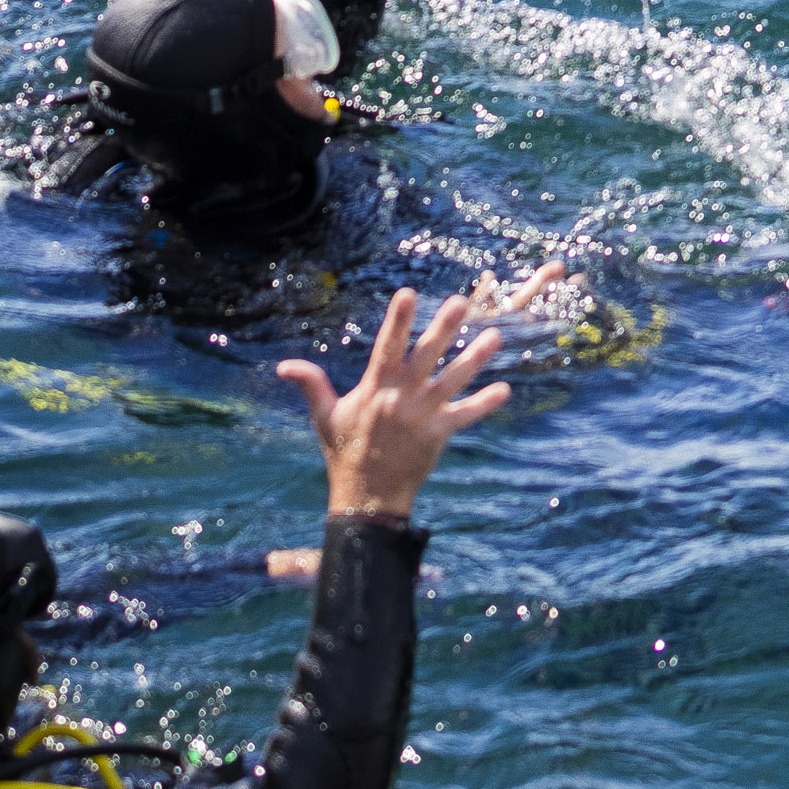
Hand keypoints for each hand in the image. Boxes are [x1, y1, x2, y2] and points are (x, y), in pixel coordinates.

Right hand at [282, 287, 509, 521]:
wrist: (366, 497)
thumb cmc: (345, 453)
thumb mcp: (324, 417)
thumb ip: (311, 385)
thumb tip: (284, 366)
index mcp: (376, 388)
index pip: (388, 346)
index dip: (398, 319)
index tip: (408, 292)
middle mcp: (402, 397)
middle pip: (426, 355)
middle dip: (444, 328)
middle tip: (461, 302)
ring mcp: (422, 416)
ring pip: (453, 381)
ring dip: (475, 359)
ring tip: (496, 336)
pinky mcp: (438, 435)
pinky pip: (465, 416)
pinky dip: (484, 404)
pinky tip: (504, 390)